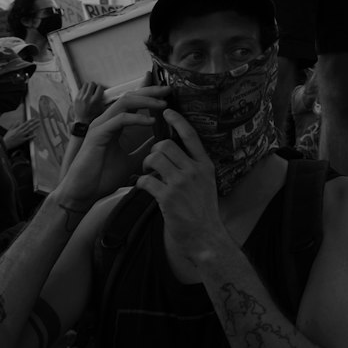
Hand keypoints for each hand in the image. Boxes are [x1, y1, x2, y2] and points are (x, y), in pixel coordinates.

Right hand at [3, 118, 39, 151]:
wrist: (6, 143)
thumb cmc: (8, 137)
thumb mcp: (10, 130)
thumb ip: (15, 125)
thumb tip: (18, 120)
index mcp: (18, 128)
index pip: (25, 123)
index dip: (30, 120)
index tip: (34, 118)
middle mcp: (21, 131)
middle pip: (29, 126)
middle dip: (34, 123)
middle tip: (39, 120)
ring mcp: (22, 136)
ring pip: (29, 131)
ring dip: (35, 128)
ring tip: (39, 125)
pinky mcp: (22, 140)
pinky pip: (28, 138)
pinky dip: (32, 136)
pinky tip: (36, 135)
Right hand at [53, 87, 170, 212]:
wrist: (83, 194)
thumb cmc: (102, 178)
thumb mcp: (131, 161)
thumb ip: (143, 149)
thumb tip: (159, 141)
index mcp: (114, 125)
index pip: (132, 102)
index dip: (149, 95)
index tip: (167, 93)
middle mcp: (106, 121)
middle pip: (129, 96)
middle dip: (150, 91)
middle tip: (167, 90)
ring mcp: (100, 125)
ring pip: (124, 102)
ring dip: (145, 101)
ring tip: (162, 104)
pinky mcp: (97, 134)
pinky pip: (120, 119)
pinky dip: (136, 118)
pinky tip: (151, 121)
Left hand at [72, 81, 106, 124]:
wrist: (83, 122)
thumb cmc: (93, 116)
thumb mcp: (102, 108)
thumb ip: (106, 100)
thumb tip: (112, 94)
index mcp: (95, 100)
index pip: (99, 87)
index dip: (101, 88)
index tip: (101, 90)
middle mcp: (87, 98)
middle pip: (92, 84)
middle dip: (94, 86)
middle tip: (95, 90)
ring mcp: (80, 98)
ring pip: (85, 85)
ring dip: (88, 87)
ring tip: (90, 92)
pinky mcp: (76, 99)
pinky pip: (80, 90)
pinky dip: (83, 91)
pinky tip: (85, 95)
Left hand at [136, 108, 222, 269]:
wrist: (205, 236)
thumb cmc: (204, 210)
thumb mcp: (207, 183)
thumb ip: (195, 167)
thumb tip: (178, 154)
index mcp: (205, 165)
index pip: (190, 135)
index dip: (177, 121)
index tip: (167, 112)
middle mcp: (194, 170)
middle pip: (167, 145)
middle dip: (154, 149)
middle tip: (152, 160)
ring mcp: (181, 184)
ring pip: (154, 158)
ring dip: (146, 164)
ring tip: (147, 172)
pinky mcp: (167, 198)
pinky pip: (146, 180)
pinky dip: (141, 182)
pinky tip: (144, 187)